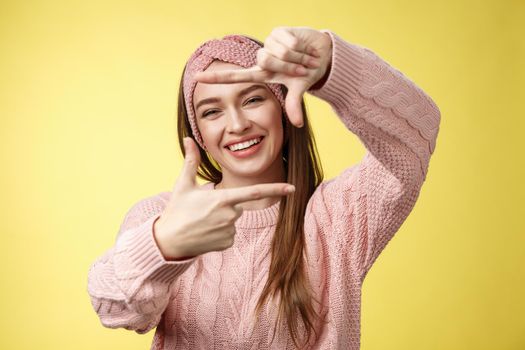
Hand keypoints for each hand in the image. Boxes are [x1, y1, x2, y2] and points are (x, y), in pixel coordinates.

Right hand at [153, 137, 295, 259]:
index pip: (255, 192)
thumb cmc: (177, 211)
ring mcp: (230, 231)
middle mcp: (230, 215)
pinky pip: (230, 234)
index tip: (292, 188)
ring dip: (222, 219)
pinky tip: (206, 233)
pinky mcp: (228, 243)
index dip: (275, 189)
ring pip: (233, 220)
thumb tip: (189, 138)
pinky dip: (221, 232)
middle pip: (237, 205)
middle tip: (203, 210)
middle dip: (225, 204)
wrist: (169, 241)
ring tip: (202, 222)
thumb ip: (191, 160)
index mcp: (223, 199)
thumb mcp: (183, 184)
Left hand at [194, 26, 332, 127]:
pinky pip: (287, 40)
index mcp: (262, 74)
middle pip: (264, 59)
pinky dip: (300, 46)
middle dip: (287, 64)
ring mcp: (269, 43)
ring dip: (296, 57)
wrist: (322, 55)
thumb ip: (294, 104)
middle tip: (300, 68)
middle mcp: (262, 58)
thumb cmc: (307, 73)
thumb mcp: (299, 89)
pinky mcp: (278, 31)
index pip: (235, 77)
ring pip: (277, 50)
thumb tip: (296, 124)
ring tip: (304, 58)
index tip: (195, 78)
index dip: (215, 79)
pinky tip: (304, 46)